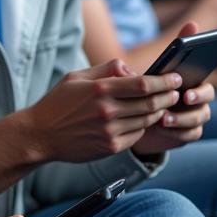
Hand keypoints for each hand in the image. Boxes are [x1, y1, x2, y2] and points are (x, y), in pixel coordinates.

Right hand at [24, 58, 181, 161]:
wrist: (40, 134)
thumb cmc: (58, 103)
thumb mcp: (76, 77)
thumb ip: (106, 69)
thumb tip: (133, 70)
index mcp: (99, 90)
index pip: (143, 84)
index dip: (164, 81)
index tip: (175, 77)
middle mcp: (107, 111)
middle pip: (151, 103)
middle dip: (169, 96)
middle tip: (176, 92)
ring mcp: (110, 131)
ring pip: (147, 120)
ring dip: (159, 112)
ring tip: (161, 105)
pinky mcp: (110, 147)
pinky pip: (137, 135)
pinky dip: (143, 127)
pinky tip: (140, 121)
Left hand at [134, 22, 211, 152]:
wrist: (133, 123)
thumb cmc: (136, 97)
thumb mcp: (132, 83)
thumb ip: (131, 72)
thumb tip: (123, 68)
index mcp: (185, 79)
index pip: (201, 73)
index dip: (195, 73)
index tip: (182, 80)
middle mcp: (195, 96)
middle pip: (208, 94)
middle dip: (197, 96)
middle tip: (184, 98)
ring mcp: (194, 114)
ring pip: (200, 115)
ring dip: (183, 117)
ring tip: (164, 118)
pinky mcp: (189, 132)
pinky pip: (193, 132)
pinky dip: (179, 131)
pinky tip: (164, 129)